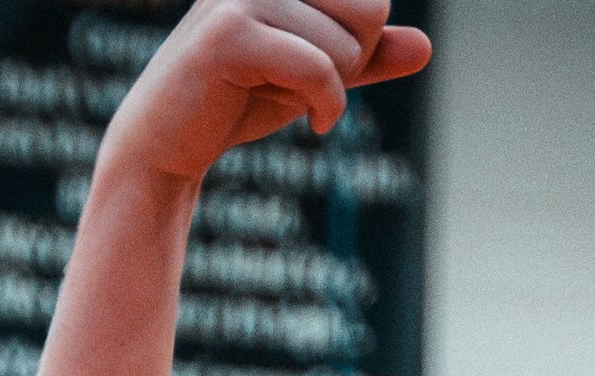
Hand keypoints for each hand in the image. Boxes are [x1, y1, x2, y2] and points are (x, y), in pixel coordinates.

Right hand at [118, 1, 430, 187]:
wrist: (169, 143)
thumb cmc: (240, 99)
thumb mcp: (313, 75)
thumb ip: (367, 58)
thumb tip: (425, 47)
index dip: (361, 43)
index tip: (319, 65)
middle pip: (371, 10)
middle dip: (350, 64)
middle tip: (303, 84)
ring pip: (346, 48)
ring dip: (329, 93)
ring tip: (281, 95)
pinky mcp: (230, 33)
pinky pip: (320, 70)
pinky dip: (327, 109)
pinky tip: (311, 125)